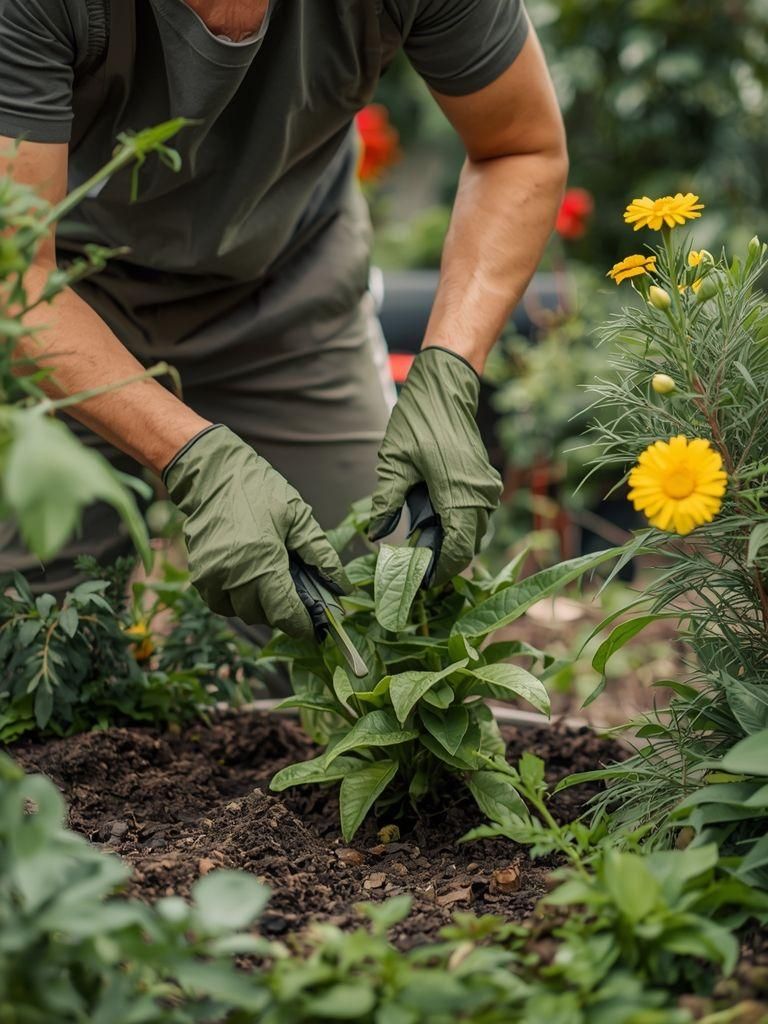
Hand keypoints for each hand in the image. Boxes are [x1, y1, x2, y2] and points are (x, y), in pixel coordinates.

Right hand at [163, 425, 346, 639]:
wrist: (213, 475)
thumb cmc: (259, 490)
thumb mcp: (299, 516)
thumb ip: (321, 554)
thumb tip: (342, 584)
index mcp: (263, 560)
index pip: (285, 613)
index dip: (303, 626)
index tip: (316, 629)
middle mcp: (234, 574)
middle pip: (263, 616)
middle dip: (284, 613)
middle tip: (299, 597)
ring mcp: (212, 576)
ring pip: (242, 613)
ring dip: (260, 607)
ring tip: (273, 583)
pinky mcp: (199, 575)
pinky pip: (221, 604)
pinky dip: (237, 600)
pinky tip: (250, 580)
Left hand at [369, 346, 501, 583]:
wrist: (446, 390)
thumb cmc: (418, 421)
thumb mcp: (394, 462)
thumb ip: (387, 502)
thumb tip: (378, 536)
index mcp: (458, 493)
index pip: (458, 549)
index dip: (441, 571)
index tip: (420, 582)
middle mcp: (479, 495)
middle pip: (469, 546)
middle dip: (445, 561)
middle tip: (416, 571)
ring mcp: (485, 488)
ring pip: (475, 532)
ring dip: (452, 544)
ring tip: (421, 551)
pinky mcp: (483, 480)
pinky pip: (475, 515)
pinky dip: (458, 527)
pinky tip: (432, 527)